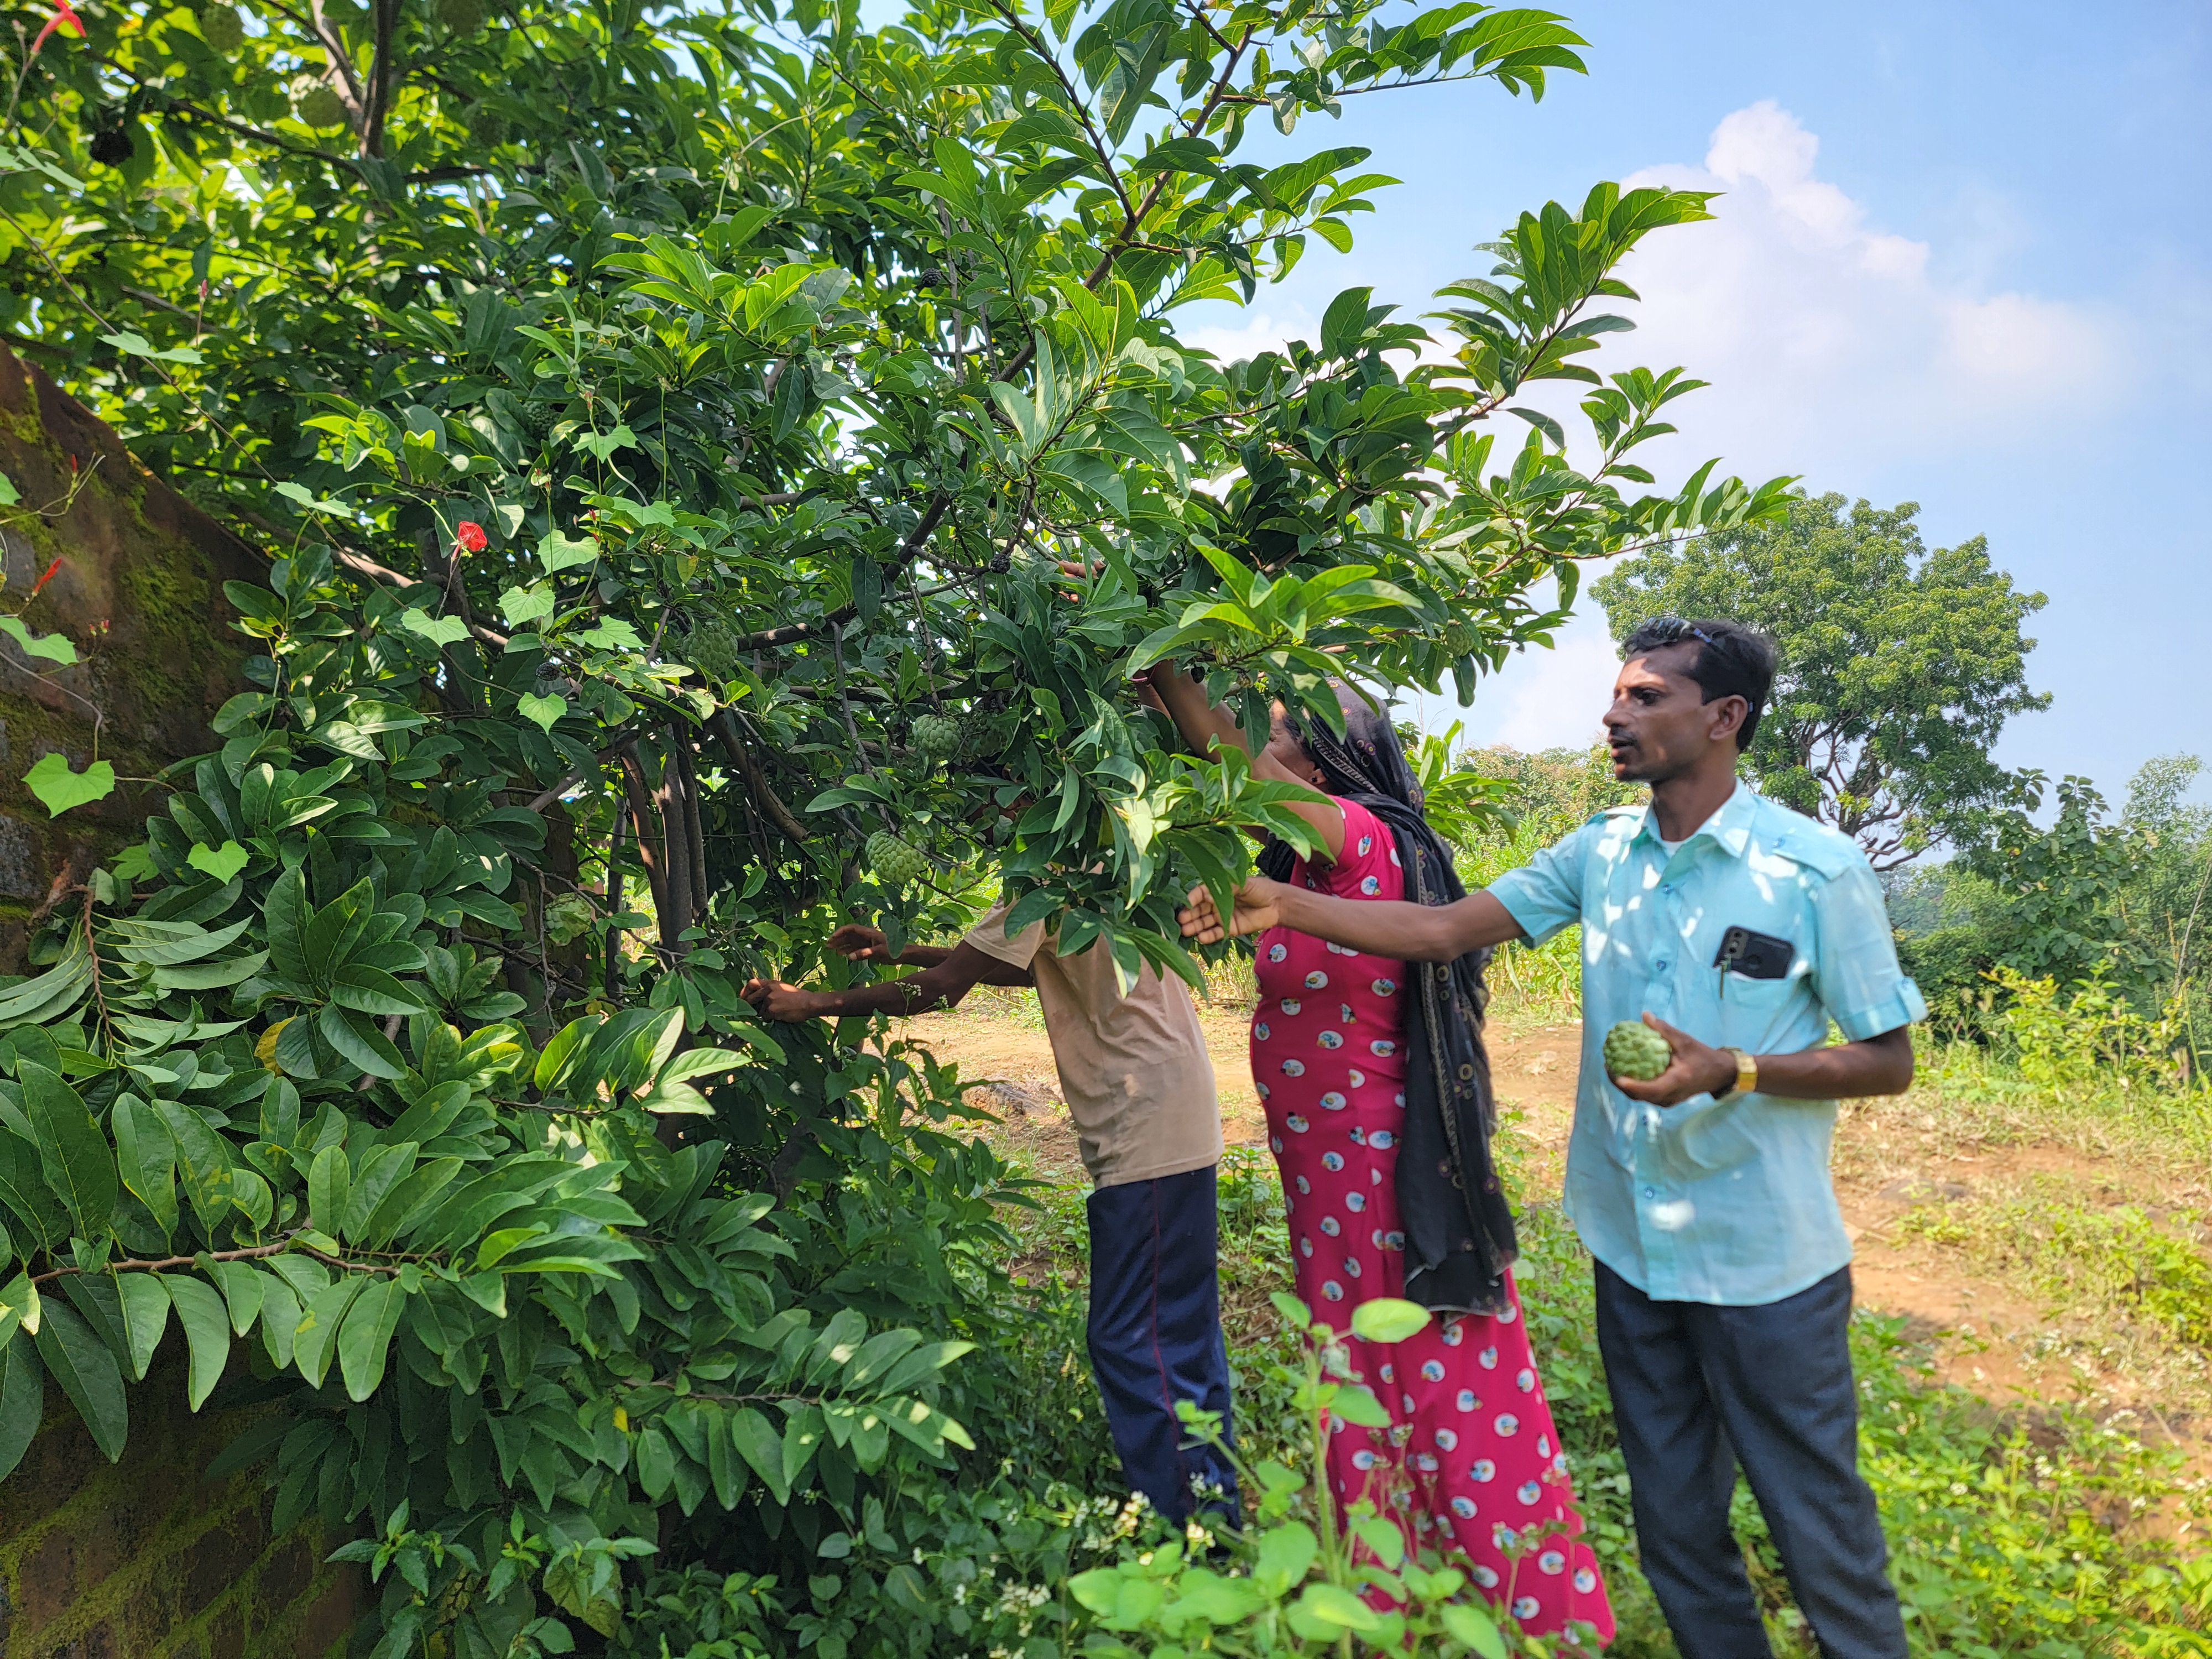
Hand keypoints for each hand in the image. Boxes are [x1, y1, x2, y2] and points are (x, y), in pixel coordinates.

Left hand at [741, 978, 827, 1021]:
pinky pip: (765, 1017)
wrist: (809, 1003)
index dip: (744, 991)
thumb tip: (758, 998)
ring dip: (763, 1014)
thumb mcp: (783, 987)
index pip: (751, 983)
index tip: (743, 998)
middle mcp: (768, 989)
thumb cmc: (799, 996)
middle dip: (749, 1006)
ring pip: (758, 1010)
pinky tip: (777, 1017)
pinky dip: (769, 1019)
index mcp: (771, 982)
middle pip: (750, 998)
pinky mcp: (772, 1010)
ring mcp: (769, 999)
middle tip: (750, 1011)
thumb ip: (770, 990)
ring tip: (773, 1014)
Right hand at [826, 923, 890, 961]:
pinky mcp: (869, 949)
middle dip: (838, 939)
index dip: (841, 931)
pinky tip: (842, 955)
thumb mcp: (879, 952)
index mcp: (868, 933)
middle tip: (827, 945)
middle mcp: (866, 936)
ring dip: (841, 945)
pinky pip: (856, 948)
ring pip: (851, 942)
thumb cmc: (894, 951)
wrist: (904, 954)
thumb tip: (850, 956)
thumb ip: (865, 954)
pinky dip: (849, 951)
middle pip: (849, 935)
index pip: (851, 929)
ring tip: (831, 950)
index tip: (832, 937)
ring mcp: (867, 942)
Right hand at [1178, 876, 1285, 942]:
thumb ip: (1223, 888)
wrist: (1277, 904)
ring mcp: (1221, 917)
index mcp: (1217, 889)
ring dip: (1194, 926)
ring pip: (1204, 922)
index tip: (1186, 902)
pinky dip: (1208, 936)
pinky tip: (1200, 937)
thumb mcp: (1241, 883)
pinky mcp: (1229, 929)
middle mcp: (1216, 903)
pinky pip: (1216, 933)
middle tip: (1179, 920)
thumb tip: (1205, 895)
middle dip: (1188, 915)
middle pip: (1198, 910)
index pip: (1200, 893)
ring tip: (1185, 931)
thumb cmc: (1259, 888)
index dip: (1192, 898)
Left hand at [1609, 1014, 1738, 1107]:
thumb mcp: (1685, 1040)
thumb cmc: (1702, 1056)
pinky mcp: (1666, 1100)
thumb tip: (1644, 1015)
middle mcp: (1672, 1095)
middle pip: (1641, 1095)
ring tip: (1611, 1068)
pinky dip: (1634, 1086)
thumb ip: (1664, 1030)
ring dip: (1625, 1085)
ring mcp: (1669, 1101)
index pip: (1652, 1088)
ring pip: (1641, 1097)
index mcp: (1678, 1081)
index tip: (1617, 1076)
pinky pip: (1646, 1095)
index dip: (1633, 1085)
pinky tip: (1624, 1072)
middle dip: (1621, 1084)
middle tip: (1607, 1066)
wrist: (1719, 1074)